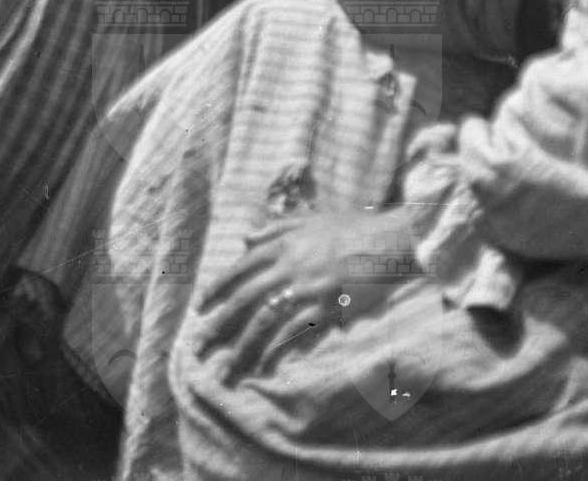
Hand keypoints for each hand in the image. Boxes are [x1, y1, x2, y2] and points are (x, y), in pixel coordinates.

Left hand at [197, 209, 419, 373]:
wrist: (388, 239)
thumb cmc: (351, 227)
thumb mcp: (308, 219)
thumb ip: (275, 228)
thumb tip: (245, 239)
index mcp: (281, 246)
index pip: (239, 269)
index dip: (216, 289)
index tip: (200, 307)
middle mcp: (288, 268)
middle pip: (244, 300)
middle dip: (218, 325)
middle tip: (199, 346)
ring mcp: (307, 291)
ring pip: (265, 322)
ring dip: (243, 347)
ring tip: (226, 368)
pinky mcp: (327, 310)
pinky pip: (296, 335)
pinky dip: (278, 351)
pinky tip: (264, 367)